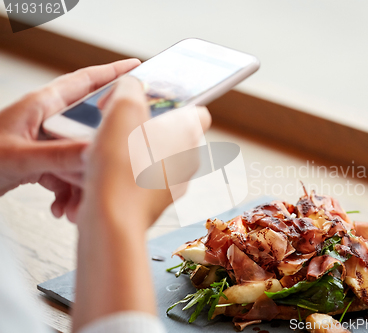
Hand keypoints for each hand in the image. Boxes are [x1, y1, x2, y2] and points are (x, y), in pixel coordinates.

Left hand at [0, 59, 140, 219]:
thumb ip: (59, 155)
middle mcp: (46, 122)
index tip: (137, 68)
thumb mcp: (18, 156)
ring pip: (82, 158)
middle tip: (117, 163)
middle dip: (103, 152)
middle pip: (90, 128)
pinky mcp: (41, 164)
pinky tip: (63, 208)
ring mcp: (45, 144)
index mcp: (42, 106)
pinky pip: (68, 176)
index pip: (85, 82)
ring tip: (79, 203)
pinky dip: (69, 194)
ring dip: (84, 183)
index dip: (113, 73)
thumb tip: (97, 152)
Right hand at [77, 75, 210, 231]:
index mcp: (188, 132)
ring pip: (158, 157)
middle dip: (146, 126)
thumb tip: (131, 86)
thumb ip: (131, 87)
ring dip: (136, 150)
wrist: (113, 218)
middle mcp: (189, 158)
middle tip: (120, 123)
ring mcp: (176, 183)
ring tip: (109, 149)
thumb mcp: (122, 108)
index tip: (150, 103)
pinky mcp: (159, 202)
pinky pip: (146, 179)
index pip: (197, 110)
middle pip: (172, 133)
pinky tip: (108, 172)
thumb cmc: (122, 164)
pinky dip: (130, 173)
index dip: (174, 103)